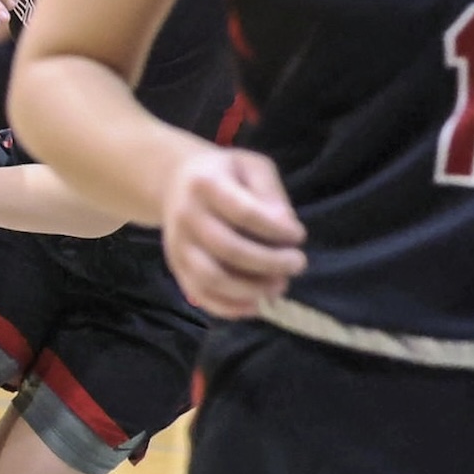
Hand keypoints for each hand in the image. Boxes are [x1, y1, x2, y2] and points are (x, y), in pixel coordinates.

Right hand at [159, 146, 308, 317]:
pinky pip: (200, 295)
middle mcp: (186, 215)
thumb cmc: (224, 173)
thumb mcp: (252, 166)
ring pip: (212, 278)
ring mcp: (177, 244)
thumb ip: (271, 193)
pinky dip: (229, 307)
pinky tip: (256, 304)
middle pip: (229, 248)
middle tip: (298, 263)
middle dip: (271, 262)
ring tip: (279, 285)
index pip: (245, 213)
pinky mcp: (176, 267)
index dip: (277, 230)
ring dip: (251, 289)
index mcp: (205, 183)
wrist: (175, 180)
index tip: (299, 235)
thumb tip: (285, 225)